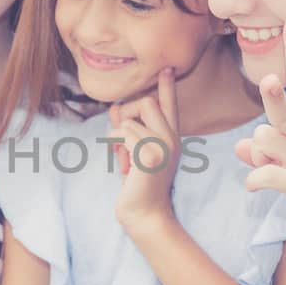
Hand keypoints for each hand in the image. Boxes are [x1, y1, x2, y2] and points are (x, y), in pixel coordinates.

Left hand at [110, 67, 180, 233]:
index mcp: (171, 138)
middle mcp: (171, 138)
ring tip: (122, 160)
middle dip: (128, 113)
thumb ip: (127, 130)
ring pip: (130, 120)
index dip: (167, 86)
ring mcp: (163, 145)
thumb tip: (115, 108)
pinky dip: (114, 145)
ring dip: (117, 138)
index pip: (169, 105)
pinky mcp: (149, 154)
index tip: (167, 68)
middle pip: (147, 102)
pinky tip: (121, 165)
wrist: (145, 216)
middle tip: (121, 137)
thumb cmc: (137, 187)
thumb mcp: (132, 154)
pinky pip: (122, 133)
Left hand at [235, 13, 285, 243]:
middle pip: (283, 109)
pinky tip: (255, 187)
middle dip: (274, 96)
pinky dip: (254, 180)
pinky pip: (267, 174)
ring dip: (257, 152)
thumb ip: (270, 150)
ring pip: (266, 140)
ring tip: (268, 166)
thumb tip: (241, 145)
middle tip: (267, 81)